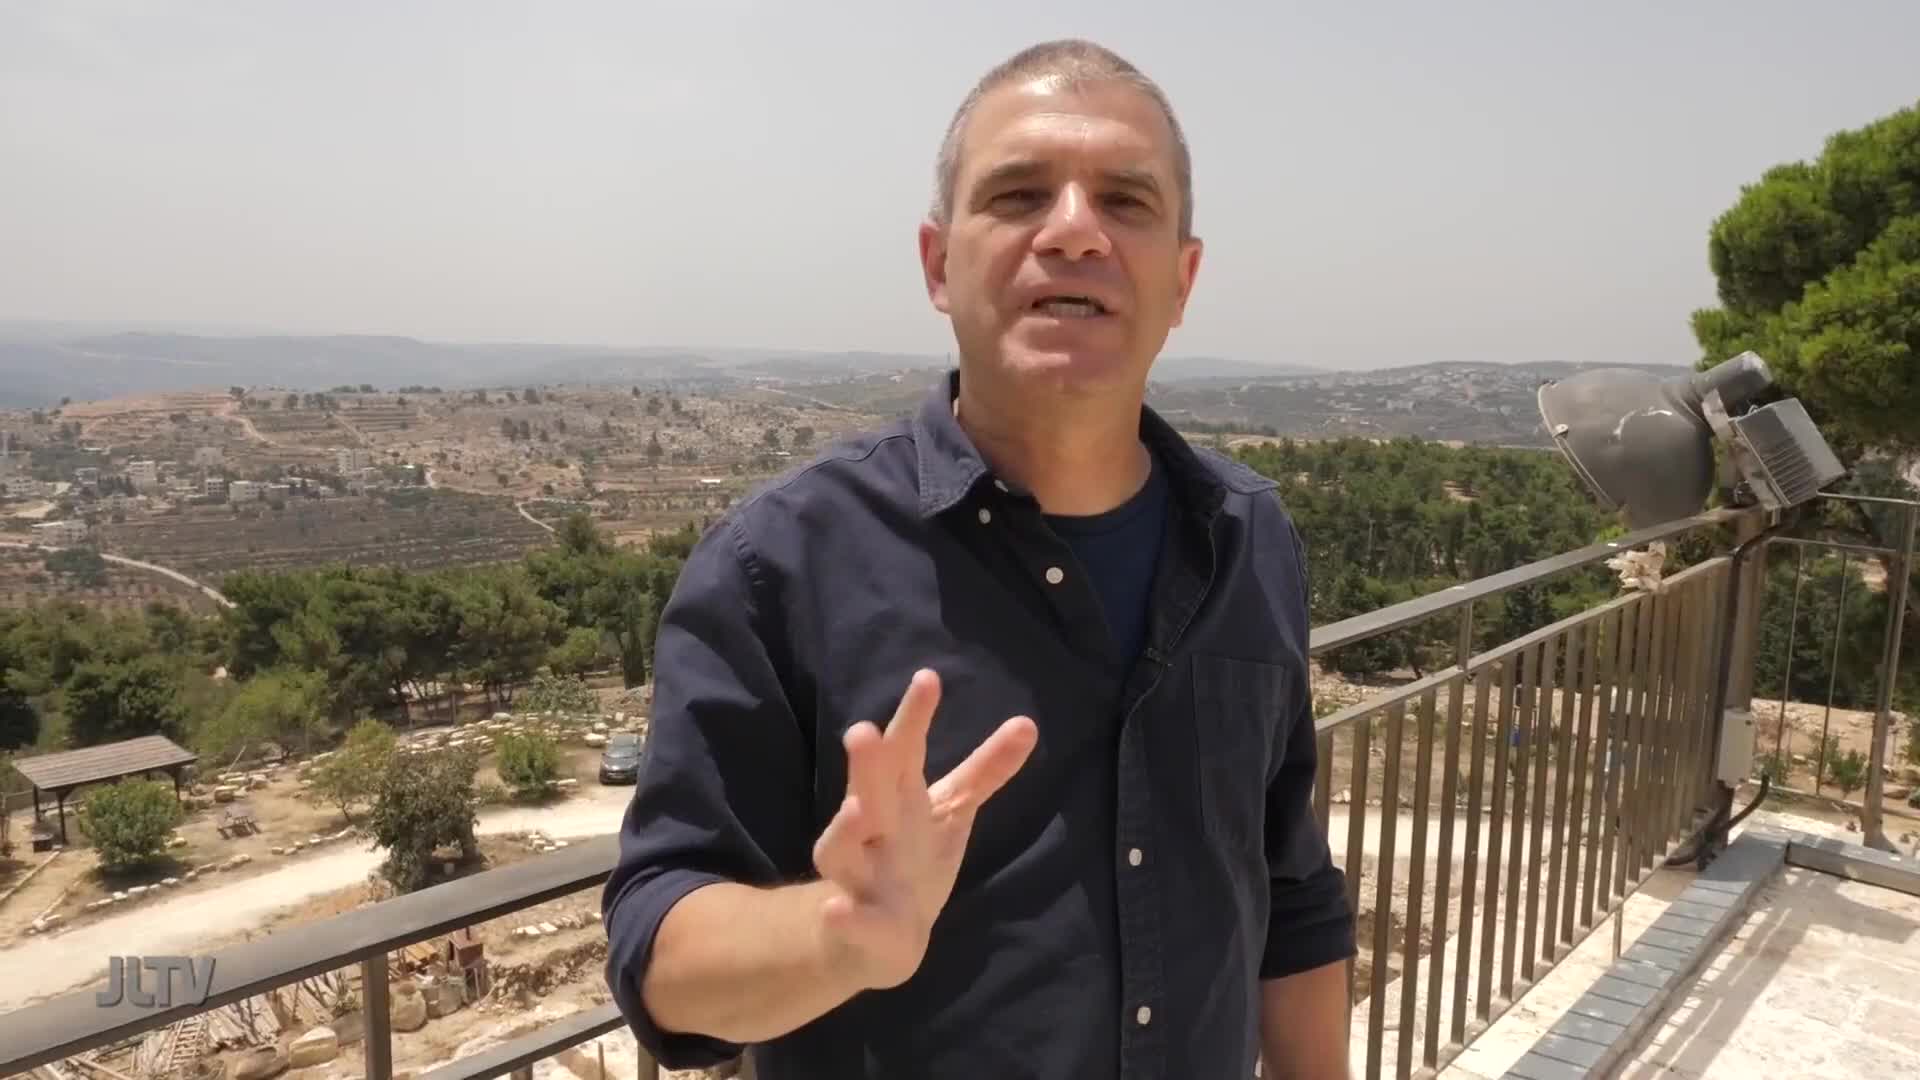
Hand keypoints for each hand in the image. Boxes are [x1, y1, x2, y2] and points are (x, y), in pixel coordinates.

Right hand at [810, 667, 1037, 990]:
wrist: (874, 936)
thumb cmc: (913, 856)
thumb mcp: (950, 810)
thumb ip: (984, 770)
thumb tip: (1029, 724)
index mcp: (895, 796)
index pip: (904, 749)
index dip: (915, 716)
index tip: (928, 678)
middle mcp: (870, 828)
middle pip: (867, 790)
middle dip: (866, 763)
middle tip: (863, 731)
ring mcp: (858, 875)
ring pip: (842, 850)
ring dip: (846, 830)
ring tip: (855, 809)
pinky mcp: (859, 923)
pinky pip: (849, 919)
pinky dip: (843, 915)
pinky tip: (835, 909)